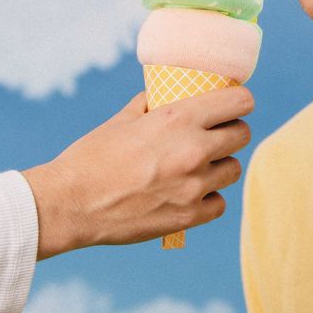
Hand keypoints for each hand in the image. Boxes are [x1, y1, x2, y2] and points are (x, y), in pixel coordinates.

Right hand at [22, 86, 253, 258]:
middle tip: (216, 134)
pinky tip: (192, 192)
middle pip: (242, 135)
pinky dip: (209, 197)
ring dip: (221, 164)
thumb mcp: (123, 119)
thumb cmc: (92, 156)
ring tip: (201, 165)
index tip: (233, 104)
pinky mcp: (188, 217)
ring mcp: (193, 186)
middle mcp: (193, 150)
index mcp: (178, 118)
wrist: (70, 204)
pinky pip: (219, 203)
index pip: (239, 102)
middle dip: (231, 131)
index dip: (239, 101)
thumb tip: (164, 94)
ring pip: (233, 169)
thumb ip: (151, 105)